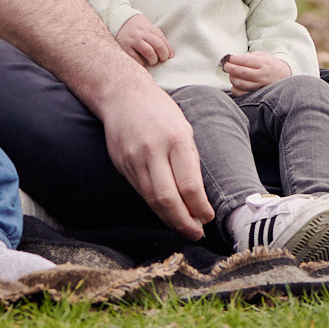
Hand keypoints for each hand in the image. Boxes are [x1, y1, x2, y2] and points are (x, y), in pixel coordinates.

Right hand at [99, 81, 211, 238]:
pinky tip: (165, 211)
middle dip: (184, 222)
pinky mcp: (121, 164)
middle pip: (167, 198)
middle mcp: (153, 150)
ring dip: (169, 218)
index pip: (189, 185)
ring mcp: (133, 158)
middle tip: (196, 233)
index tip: (207, 218)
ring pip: (151, 199)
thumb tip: (199, 197)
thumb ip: (190, 161)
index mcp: (176, 139)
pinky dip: (155, 205)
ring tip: (183, 227)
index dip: (199, 207)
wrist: (122, 94)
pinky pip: (140, 191)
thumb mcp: (184, 128)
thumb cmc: (160, 111)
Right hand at [116, 15, 173, 66]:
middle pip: (158, 46)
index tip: (169, 57)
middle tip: (162, 60)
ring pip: (149, 52)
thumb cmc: (137, 26)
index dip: (168, 50)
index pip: (163, 40)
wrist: (118, 18)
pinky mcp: (125, 46)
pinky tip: (143, 63)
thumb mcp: (148, 26)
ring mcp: (133, 40)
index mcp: (149, 28)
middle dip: (163, 55)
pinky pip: (135, 57)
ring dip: (153, 60)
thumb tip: (170, 53)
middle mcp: (142, 33)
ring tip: (152, 61)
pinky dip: (141, 62)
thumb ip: (157, 37)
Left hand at [222, 51, 291, 93]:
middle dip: (230, 68)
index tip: (229, 58)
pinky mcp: (258, 94)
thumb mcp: (262, 55)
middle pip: (242, 73)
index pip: (246, 61)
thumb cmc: (269, 64)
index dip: (235, 59)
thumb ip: (248, 56)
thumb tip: (233, 59)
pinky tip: (235, 84)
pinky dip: (235, 89)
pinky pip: (242, 94)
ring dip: (232, 78)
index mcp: (263, 63)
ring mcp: (260, 86)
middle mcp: (262, 75)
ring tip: (231, 74)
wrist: (283, 75)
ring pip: (241, 84)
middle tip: (226, 66)